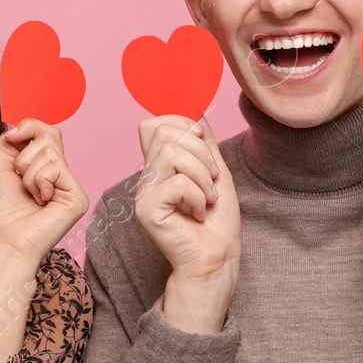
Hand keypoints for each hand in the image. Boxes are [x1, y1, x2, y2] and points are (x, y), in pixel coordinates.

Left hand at [0, 118, 89, 266]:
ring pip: (50, 151)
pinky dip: (39, 181)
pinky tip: (40, 201)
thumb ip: (11, 142)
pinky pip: (56, 167)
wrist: (3, 241)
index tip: (11, 138)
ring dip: (28, 172)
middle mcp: (60, 176)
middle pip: (51, 135)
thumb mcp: (0, 167)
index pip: (46, 132)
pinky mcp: (78, 197)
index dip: (29, 127)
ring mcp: (71, 186)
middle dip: (24, 153)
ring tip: (29, 195)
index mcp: (44, 169)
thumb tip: (20, 125)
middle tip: (18, 178)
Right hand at [134, 114, 240, 332]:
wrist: (218, 255)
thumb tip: (195, 107)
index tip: (203, 141)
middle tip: (212, 180)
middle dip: (201, 152)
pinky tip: (198, 213)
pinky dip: (198, 196)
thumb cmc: (218, 218)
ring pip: (172, 154)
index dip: (181, 123)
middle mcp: (147, 176)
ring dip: (202, 176)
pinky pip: (176, 182)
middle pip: (164, 132)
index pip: (153, 124)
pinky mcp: (147, 210)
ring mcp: (144, 192)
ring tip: (207, 198)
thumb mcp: (215, 169)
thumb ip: (203, 140)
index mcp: (159, 165)